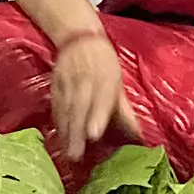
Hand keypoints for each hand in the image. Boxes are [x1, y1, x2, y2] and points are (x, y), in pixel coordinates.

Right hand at [51, 34, 141, 161]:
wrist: (78, 38)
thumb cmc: (104, 63)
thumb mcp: (117, 80)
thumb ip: (124, 109)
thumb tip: (138, 135)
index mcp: (104, 78)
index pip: (100, 98)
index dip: (97, 116)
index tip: (94, 134)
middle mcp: (84, 81)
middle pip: (79, 108)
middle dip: (77, 132)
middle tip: (76, 155)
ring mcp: (67, 83)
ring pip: (65, 110)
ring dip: (66, 132)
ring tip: (67, 153)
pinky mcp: (55, 86)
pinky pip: (55, 107)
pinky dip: (57, 124)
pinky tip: (59, 139)